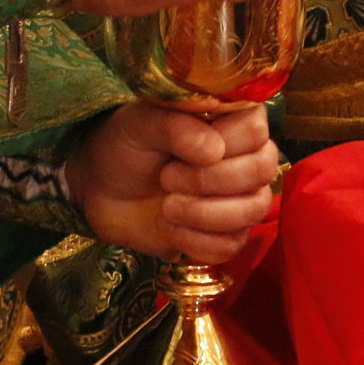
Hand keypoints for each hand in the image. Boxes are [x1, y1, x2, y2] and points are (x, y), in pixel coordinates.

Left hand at [64, 102, 279, 262]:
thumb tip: (213, 151)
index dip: (224, 144)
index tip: (181, 152)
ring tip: (166, 207)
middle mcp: (246, 156)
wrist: (102, 190)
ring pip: (253, 210)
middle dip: (209, 181)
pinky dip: (196, 242)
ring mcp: (241, 197)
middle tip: (167, 179)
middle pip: (261, 170)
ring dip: (204, 214)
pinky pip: (233, 245)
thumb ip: (175, 127)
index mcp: (231, 119)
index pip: (256, 131)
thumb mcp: (139, 125)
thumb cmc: (125, 147)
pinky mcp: (227, 234)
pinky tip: (170, 228)